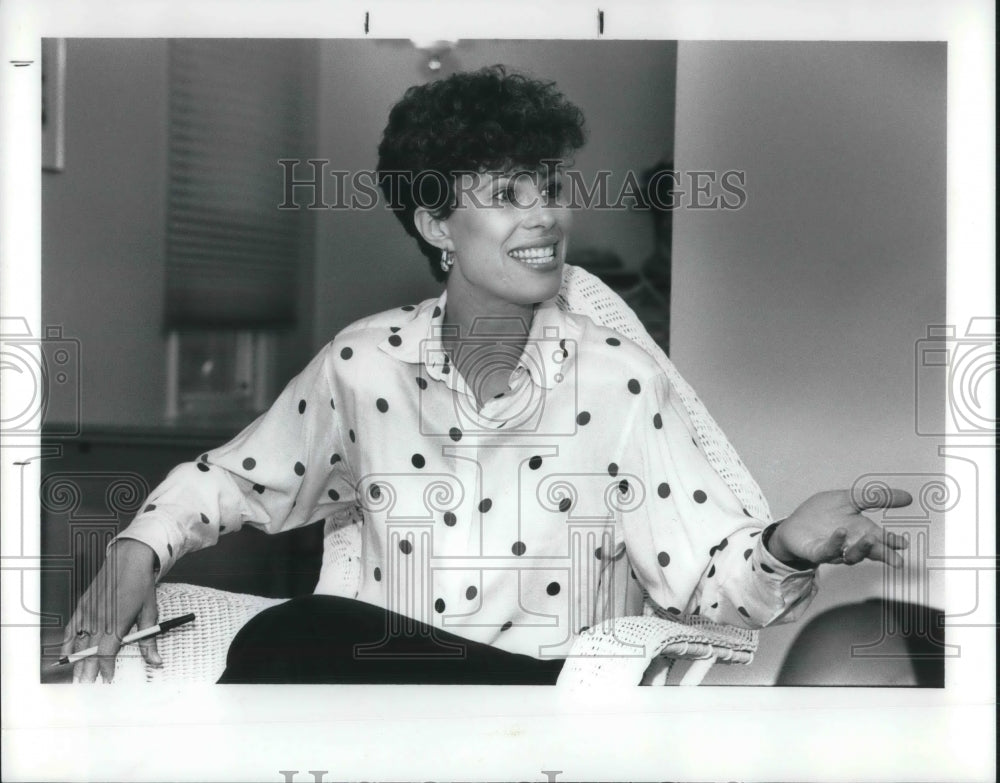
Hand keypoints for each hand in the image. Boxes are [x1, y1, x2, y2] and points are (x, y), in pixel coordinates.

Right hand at [60, 539, 161, 682]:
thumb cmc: (141, 585)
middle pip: (90, 652)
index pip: (107, 653)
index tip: (107, 681)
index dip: (106, 669)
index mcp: (117, 621)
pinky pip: (71, 629)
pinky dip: (67, 643)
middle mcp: (99, 619)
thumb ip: (149, 640)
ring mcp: (88, 612)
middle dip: (88, 672)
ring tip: (76, 679)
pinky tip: (66, 656)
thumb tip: (156, 661)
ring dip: (77, 662)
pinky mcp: (82, 606)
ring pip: (78, 643)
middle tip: (86, 688)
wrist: (129, 559)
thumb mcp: (150, 612)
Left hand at [768, 488, 912, 567]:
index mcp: (861, 531)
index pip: (881, 538)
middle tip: (897, 560)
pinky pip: (828, 550)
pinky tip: (841, 532)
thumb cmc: (822, 513)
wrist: (794, 525)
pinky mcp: (817, 551)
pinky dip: (835, 543)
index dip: (892, 542)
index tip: (904, 544)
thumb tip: (907, 497)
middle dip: (884, 555)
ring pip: (852, 554)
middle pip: (871, 552)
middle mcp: (851, 543)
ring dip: (862, 548)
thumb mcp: (850, 499)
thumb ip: (876, 497)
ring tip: (871, 539)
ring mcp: (835, 549)